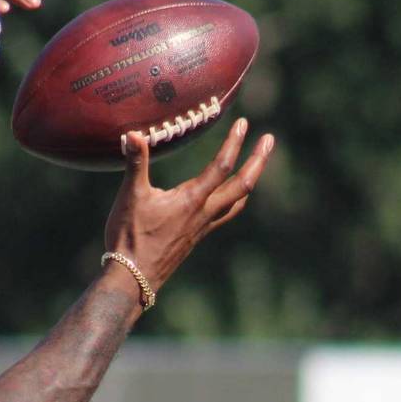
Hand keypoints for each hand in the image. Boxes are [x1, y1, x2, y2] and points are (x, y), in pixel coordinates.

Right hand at [104, 118, 275, 292]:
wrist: (133, 278)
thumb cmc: (130, 237)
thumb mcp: (131, 197)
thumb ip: (136, 163)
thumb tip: (132, 135)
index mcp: (192, 200)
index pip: (221, 166)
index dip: (234, 143)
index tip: (244, 123)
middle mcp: (204, 213)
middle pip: (242, 185)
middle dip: (257, 161)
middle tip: (269, 141)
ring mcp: (202, 227)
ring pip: (237, 202)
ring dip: (249, 182)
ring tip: (255, 168)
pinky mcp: (196, 237)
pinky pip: (224, 215)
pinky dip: (233, 201)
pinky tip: (225, 200)